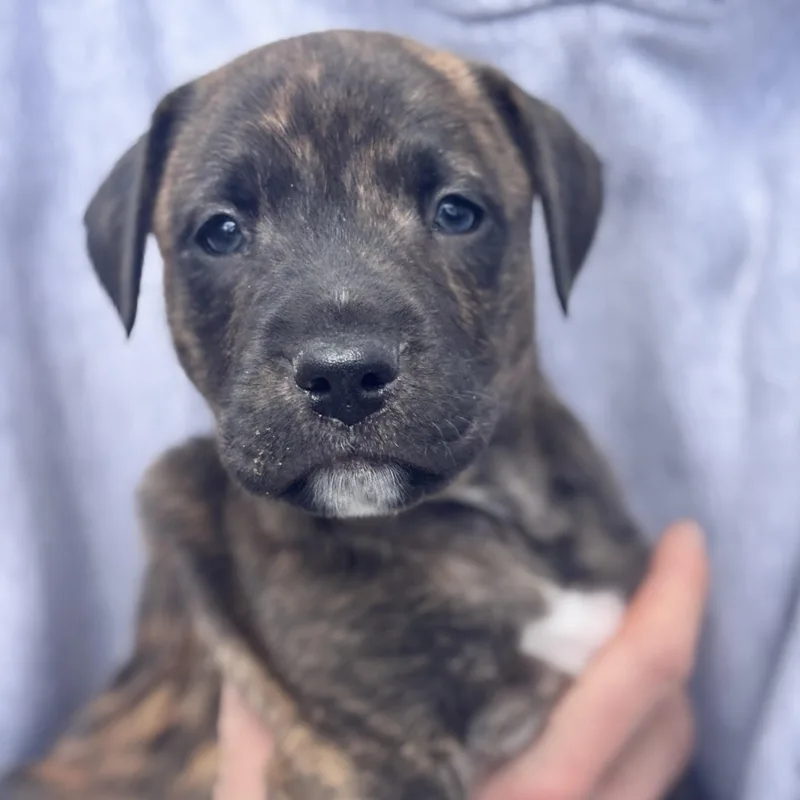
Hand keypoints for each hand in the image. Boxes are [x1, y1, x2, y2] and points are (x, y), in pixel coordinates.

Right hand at [214, 520, 708, 799]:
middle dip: (671, 628)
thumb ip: (284, 679)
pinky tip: (582, 694)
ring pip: (661, 762)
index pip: (633, 682)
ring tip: (614, 616)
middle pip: (667, 717)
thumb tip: (287, 578)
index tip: (683, 538)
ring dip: (654, 682)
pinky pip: (634, 793)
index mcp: (513, 792)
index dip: (673, 602)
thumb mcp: (274, 773)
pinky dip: (630, 732)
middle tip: (640, 563)